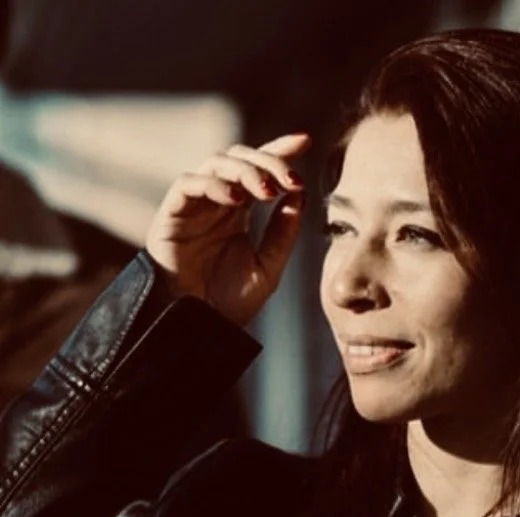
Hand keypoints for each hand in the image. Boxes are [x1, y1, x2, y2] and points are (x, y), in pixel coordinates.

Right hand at [145, 133, 310, 325]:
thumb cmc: (229, 303)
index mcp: (238, 211)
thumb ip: (283, 232)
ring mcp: (193, 205)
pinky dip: (212, 184)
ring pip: (215, 164)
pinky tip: (234, 199)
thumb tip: (301, 195)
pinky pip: (188, 184)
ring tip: (266, 191)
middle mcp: (215, 201)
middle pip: (239, 158)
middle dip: (268, 161)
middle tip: (290, 179)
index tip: (304, 142)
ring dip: (244, 171)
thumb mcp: (268, 267)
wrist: (199, 326)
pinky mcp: (171, 215)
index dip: (279, 150)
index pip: (259, 169)